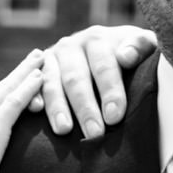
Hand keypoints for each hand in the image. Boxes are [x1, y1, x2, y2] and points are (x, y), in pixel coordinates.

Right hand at [35, 26, 158, 138]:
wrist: (107, 50)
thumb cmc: (131, 56)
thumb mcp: (143, 46)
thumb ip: (140, 47)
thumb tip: (126, 56)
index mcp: (97, 39)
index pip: (104, 66)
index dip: (110, 91)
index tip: (115, 116)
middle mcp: (71, 46)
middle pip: (76, 78)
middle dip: (85, 107)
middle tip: (95, 133)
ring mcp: (51, 58)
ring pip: (52, 83)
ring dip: (57, 107)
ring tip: (64, 130)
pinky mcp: (37, 72)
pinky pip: (29, 84)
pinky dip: (31, 96)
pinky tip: (34, 110)